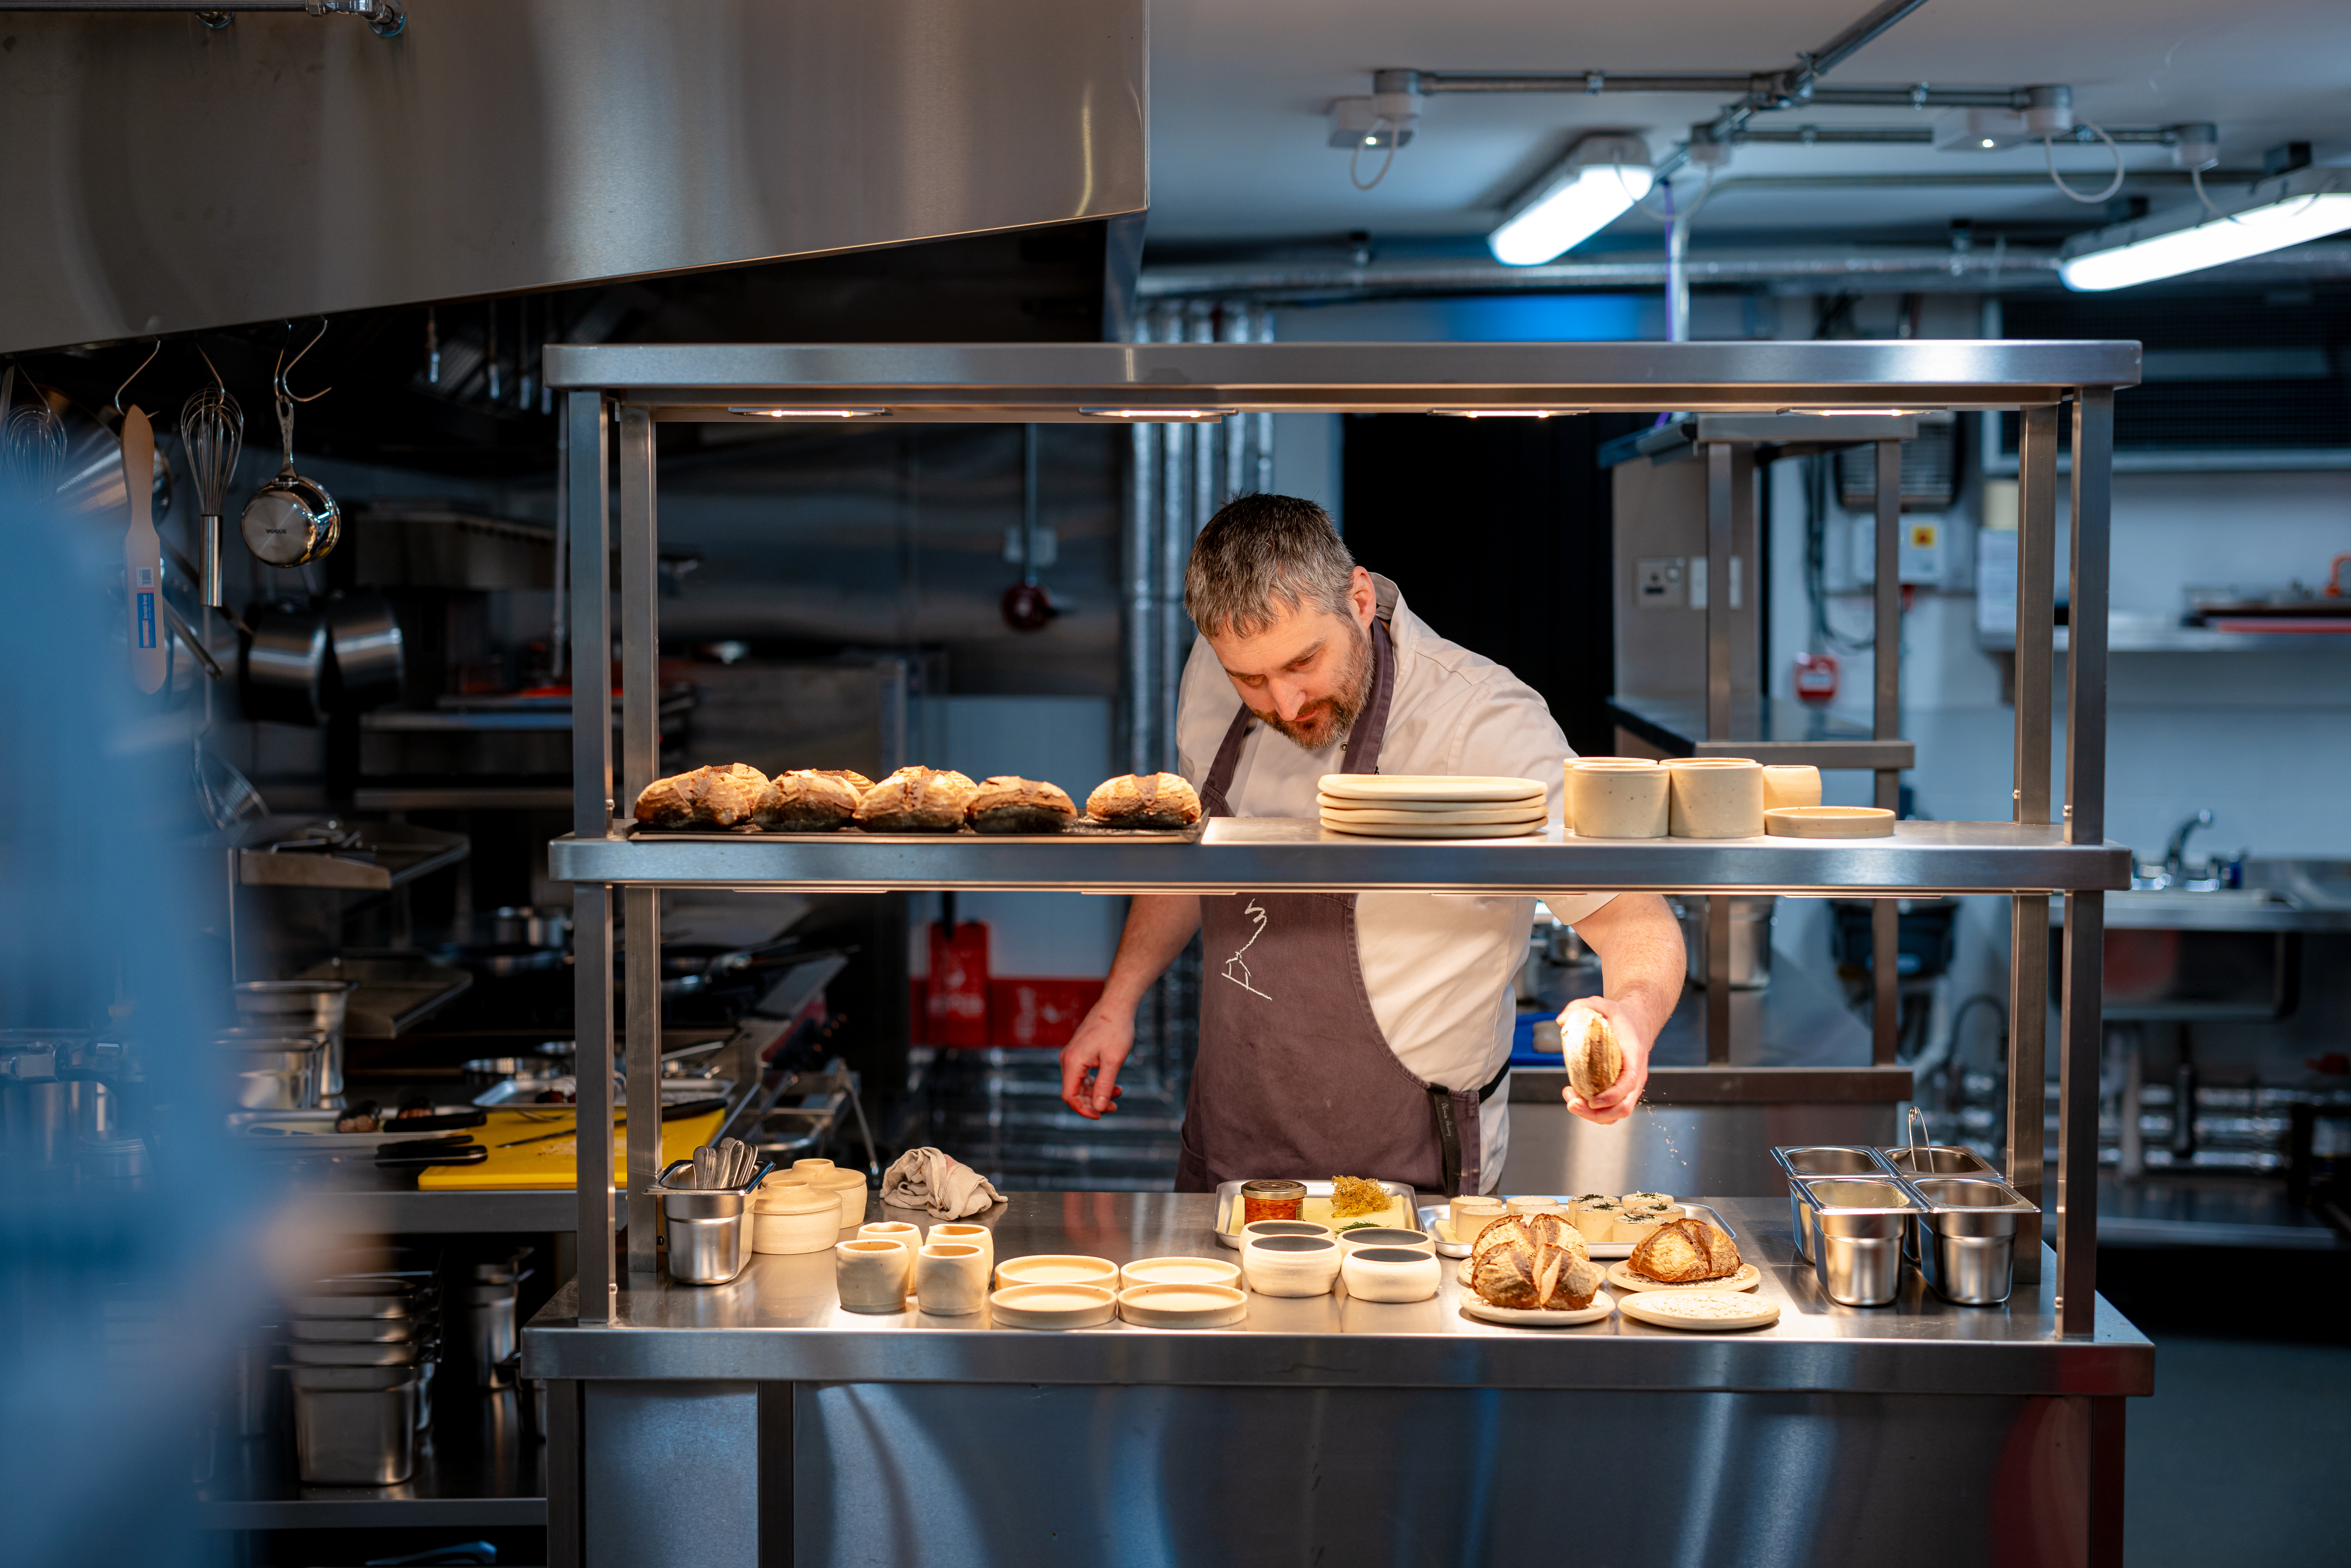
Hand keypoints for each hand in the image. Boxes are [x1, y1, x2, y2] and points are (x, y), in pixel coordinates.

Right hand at [1058, 1002, 1133, 1118]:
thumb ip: (1104, 1085)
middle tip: (1115, 1105)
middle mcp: (1068, 1060)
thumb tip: (1098, 1108)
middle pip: (1074, 1092)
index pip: (1069, 1096)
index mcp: (1072, 1062)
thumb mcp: (1113, 1060)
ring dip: (1097, 1093)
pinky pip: (1084, 1075)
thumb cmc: (1116, 1030)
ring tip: (1119, 1092)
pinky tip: (1114, 1084)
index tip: (1101, 1115)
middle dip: (1093, 1102)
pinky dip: (1097, 1083)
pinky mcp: (1080, 1053)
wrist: (1116, 1006)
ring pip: (1080, 1085)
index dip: (1083, 1110)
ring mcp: (1072, 1056)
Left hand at [1559, 994, 1653, 1126]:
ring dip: (1593, 1115)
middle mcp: (1636, 1076)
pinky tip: (1577, 1097)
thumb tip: (1560, 1021)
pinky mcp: (1623, 1090)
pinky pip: (1612, 1109)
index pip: (1629, 1082)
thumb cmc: (1620, 1017)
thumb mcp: (1601, 1004)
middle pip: (1624, 1107)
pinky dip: (1595, 1111)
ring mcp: (1631, 1086)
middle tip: (1572, 1103)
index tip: (1593, 1100)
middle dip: (1597, 1113)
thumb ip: (1581, 1006)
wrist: (1637, 1022)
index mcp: (1635, 1056)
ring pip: (1617, 1112)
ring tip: (1571, 1100)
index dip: (1612, 1096)